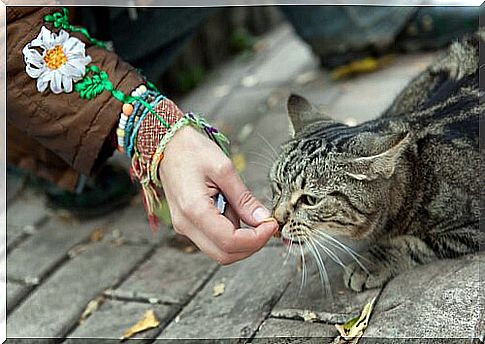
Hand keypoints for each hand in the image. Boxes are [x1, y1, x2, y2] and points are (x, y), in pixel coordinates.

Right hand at [159, 126, 277, 263]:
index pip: (230, 242)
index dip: (256, 239)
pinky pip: (213, 239)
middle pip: (224, 255)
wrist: (167, 144)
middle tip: (266, 224)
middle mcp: (186, 224)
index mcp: (194, 210)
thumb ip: (244, 198)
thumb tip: (262, 219)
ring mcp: (184, 227)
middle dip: (251, 245)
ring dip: (240, 238)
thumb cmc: (191, 150)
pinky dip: (229, 232)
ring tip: (242, 207)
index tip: (271, 225)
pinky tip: (230, 208)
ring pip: (219, 250)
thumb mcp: (224, 169)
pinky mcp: (187, 224)